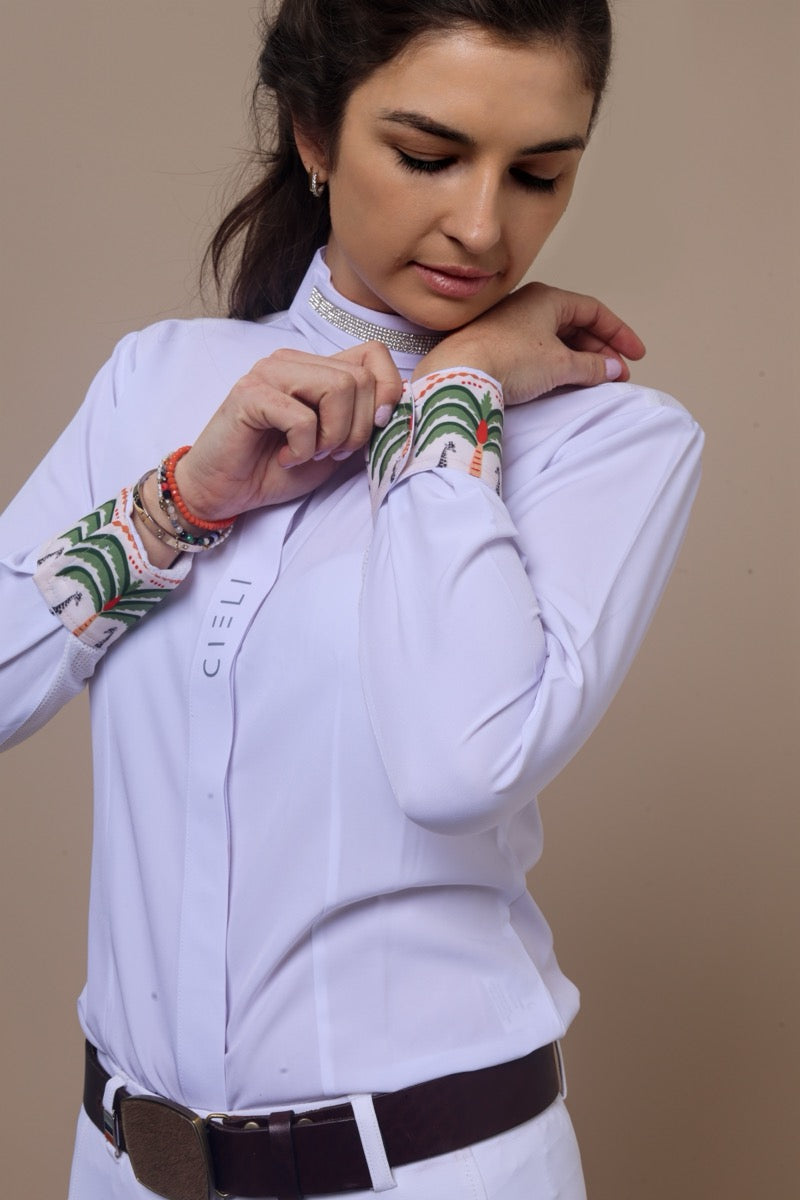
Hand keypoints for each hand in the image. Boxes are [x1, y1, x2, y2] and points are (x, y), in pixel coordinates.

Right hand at [173, 342, 402, 520]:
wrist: (224, 491)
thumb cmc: (275, 469)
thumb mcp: (333, 447)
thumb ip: (362, 423)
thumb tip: (395, 407)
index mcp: (315, 369)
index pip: (373, 354)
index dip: (386, 391)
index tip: (374, 429)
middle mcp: (293, 362)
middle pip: (360, 378)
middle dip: (358, 429)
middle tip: (330, 453)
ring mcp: (269, 373)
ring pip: (338, 388)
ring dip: (332, 436)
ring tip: (308, 454)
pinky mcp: (250, 394)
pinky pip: (302, 418)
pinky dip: (302, 449)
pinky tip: (284, 457)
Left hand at [412, 283, 645, 404]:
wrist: (458, 374)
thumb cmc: (506, 359)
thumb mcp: (560, 364)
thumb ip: (592, 366)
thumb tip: (612, 369)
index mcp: (547, 297)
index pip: (594, 311)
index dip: (619, 333)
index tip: (636, 355)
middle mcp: (528, 305)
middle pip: (576, 324)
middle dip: (600, 349)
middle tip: (616, 373)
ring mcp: (510, 324)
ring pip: (556, 338)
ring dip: (579, 358)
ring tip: (593, 380)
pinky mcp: (496, 345)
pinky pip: (537, 350)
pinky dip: (556, 363)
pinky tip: (562, 380)